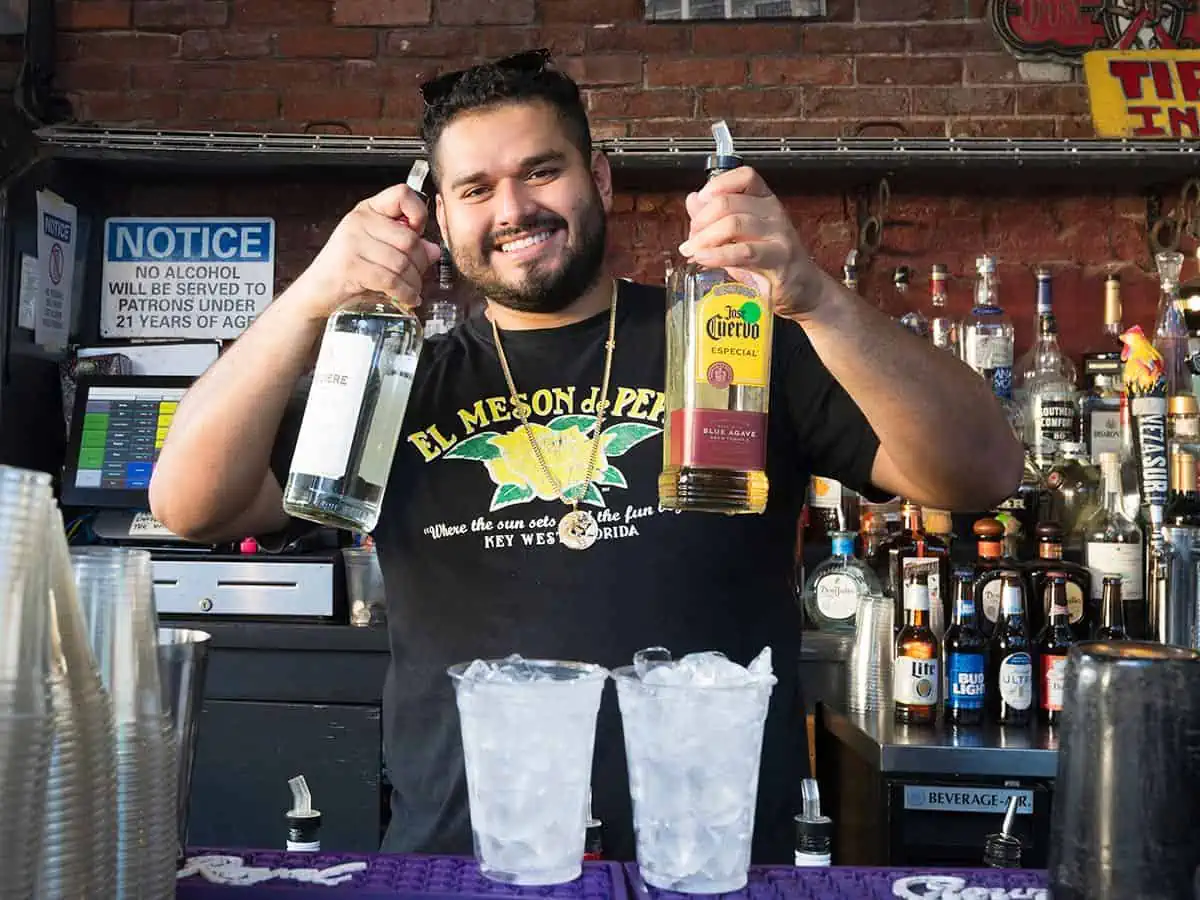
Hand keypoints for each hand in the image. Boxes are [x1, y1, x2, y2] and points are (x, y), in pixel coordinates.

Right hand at [285, 183, 441, 320]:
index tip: (419, 233)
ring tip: (411, 291)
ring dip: (413, 283)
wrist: (316, 293)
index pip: (402, 194)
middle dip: (421, 264)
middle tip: (418, 278)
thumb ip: (406, 247)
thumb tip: (434, 250)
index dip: (419, 213)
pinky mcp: (351, 265)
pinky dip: (404, 293)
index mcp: (368, 210)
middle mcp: (359, 221)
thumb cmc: (348, 271)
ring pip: (402, 262)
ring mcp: (353, 242)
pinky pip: (390, 279)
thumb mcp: (378, 251)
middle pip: (409, 239)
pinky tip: (407, 299)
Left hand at [678, 166, 825, 319]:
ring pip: (734, 224)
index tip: (701, 198)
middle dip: (701, 220)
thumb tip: (692, 200)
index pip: (745, 177)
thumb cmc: (770, 262)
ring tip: (693, 251)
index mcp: (765, 201)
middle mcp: (773, 213)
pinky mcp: (778, 259)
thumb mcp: (740, 236)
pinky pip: (744, 252)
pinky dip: (718, 254)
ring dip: (705, 238)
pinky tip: (704, 258)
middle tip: (690, 239)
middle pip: (729, 203)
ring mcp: (778, 234)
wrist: (802, 290)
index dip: (720, 183)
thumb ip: (715, 217)